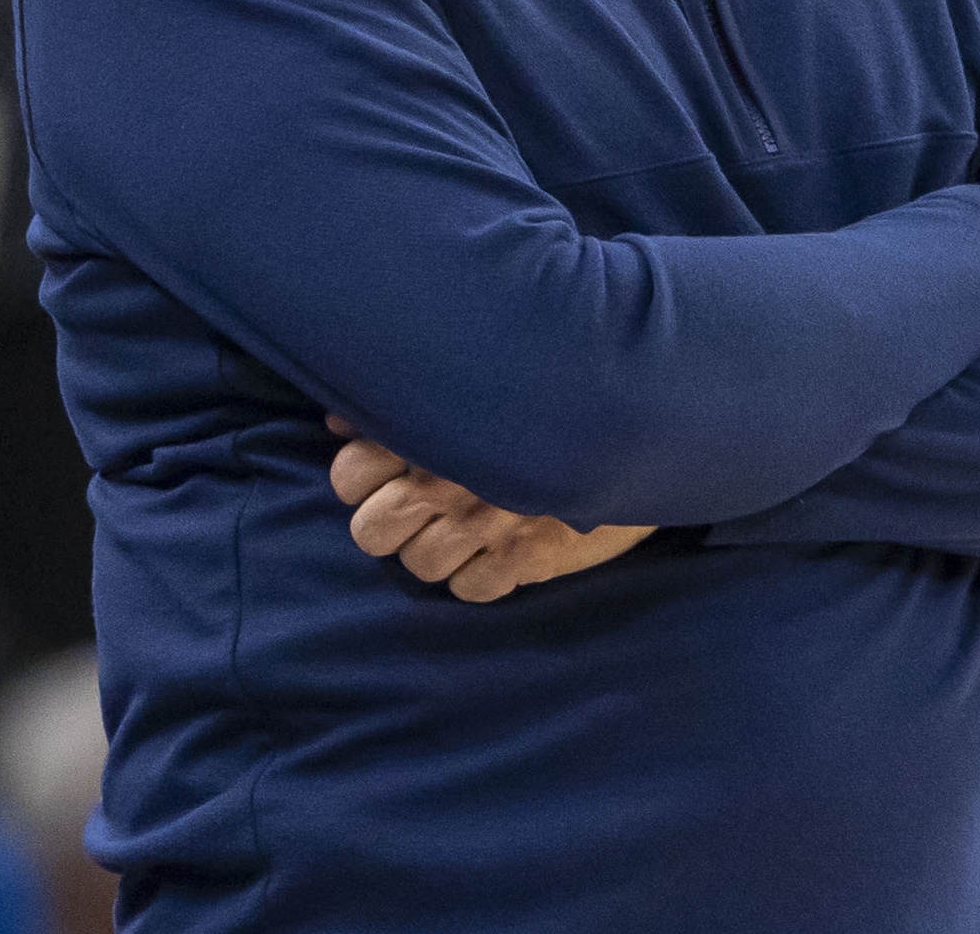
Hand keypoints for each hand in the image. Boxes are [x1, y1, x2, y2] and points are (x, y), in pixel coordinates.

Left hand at [326, 421, 654, 601]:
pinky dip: (476, 576)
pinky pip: (470, 590)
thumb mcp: (470, 389)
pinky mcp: (529, 556)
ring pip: (418, 566)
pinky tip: (493, 549)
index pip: (347, 476)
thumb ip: (397, 407)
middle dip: (386, 523)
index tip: (385, 473)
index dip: (358, 480)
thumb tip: (338, 425)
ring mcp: (491, 522)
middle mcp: (454, 477)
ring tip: (460, 528)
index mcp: (434, 428)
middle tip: (419, 508)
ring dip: (434, 551)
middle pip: (371, 531)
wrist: (641, 420)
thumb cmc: (546, 400)